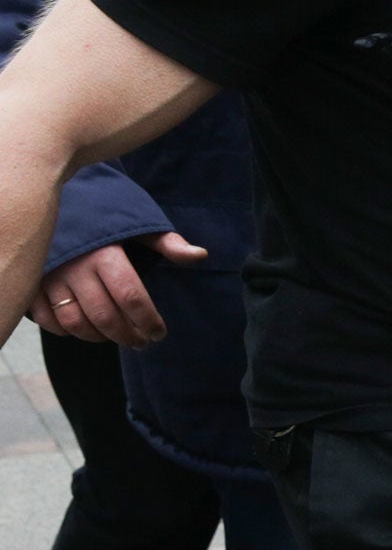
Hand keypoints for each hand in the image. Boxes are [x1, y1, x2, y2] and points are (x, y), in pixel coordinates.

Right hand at [30, 233, 206, 347]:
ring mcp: (50, 278)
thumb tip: (201, 255)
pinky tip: (85, 330)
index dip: (148, 321)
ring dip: (99, 337)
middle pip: (105, 316)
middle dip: (128, 336)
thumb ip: (168, 242)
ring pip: (75, 323)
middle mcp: (76, 268)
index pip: (131, 298)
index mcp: (106, 253)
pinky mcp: (32, 284)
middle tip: (143, 343)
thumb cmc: (105, 216)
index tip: (160, 334)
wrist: (58, 206)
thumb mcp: (139, 224)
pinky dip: (65, 331)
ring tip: (118, 337)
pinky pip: (46, 320)